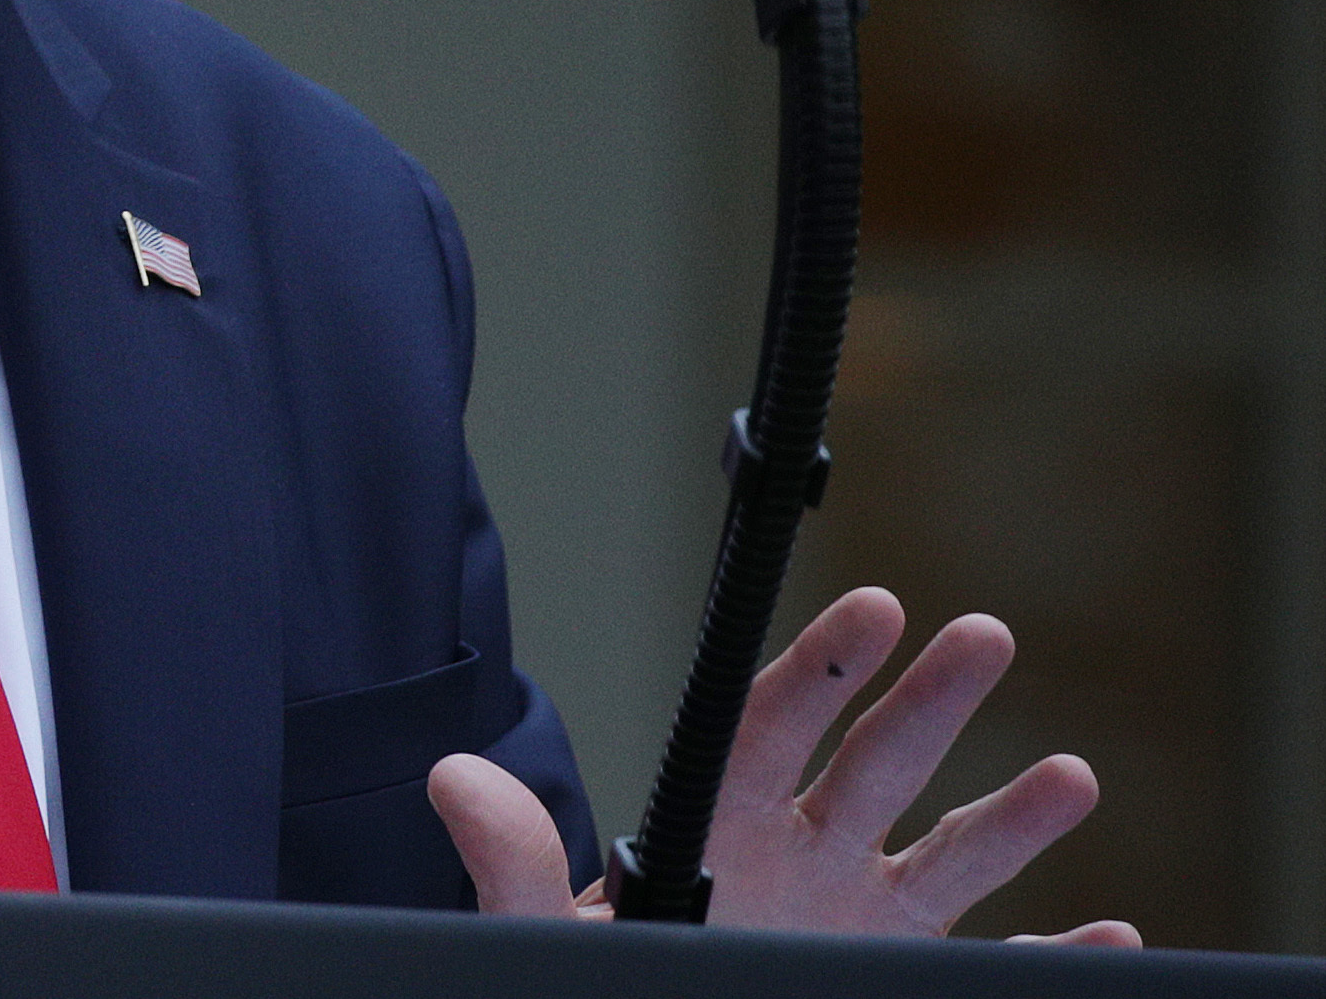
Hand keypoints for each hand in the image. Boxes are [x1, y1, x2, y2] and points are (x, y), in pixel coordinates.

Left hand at [427, 588, 1139, 946]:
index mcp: (715, 825)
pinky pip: (989, 968)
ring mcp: (854, 923)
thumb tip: (450, 778)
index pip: (769, 723)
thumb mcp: (539, 932)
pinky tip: (1114, 934)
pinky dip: (1054, 954)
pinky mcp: (894, 979)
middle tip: (985, 630)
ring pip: (946, 858)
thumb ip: (509, 859)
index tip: (876, 605)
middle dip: (929, 700)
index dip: (821, 664)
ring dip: (1011, 818)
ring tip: (1074, 775)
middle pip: (872, 762)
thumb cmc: (590, 975)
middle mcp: (798, 859)